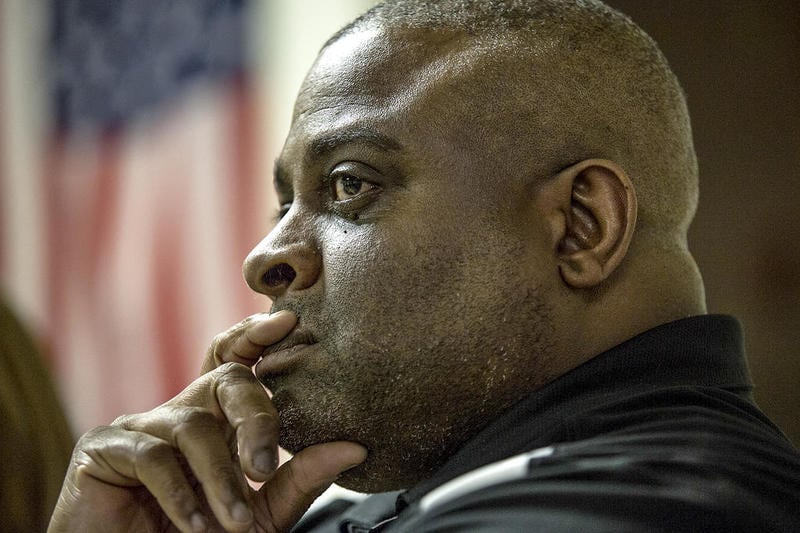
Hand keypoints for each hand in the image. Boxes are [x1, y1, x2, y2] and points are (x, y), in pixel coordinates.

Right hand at [49, 313, 366, 532]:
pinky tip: (192, 521)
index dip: (257, 337)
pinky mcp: (103, 447)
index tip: (288, 322)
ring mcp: (140, 425)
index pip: (238, 363)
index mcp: (217, 421)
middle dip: (254, 416)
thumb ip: (300, 479)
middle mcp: (182, 413)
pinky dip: (179, 492)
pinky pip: (151, 454)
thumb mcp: (261, 514)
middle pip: (225, 378)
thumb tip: (356, 448)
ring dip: (219, 480)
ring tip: (233, 522)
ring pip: (194, 426)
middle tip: (264, 467)